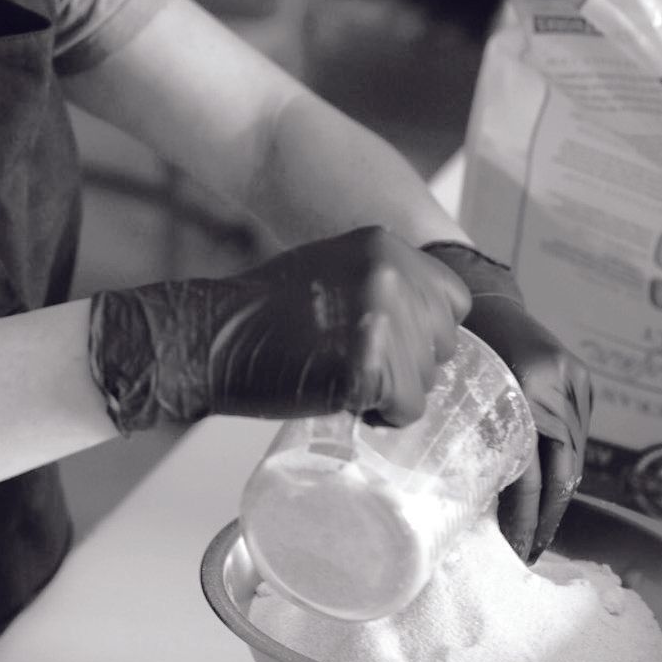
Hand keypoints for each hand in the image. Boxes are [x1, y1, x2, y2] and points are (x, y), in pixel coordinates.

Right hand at [88, 227, 469, 433]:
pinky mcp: (367, 363)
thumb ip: (383, 283)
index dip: (424, 332)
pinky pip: (404, 410)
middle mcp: (391, 273)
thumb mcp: (334, 270)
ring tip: (336, 375)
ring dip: (390, 393)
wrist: (209, 335)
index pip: (451, 300)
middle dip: (408, 366)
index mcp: (386, 245)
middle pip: (443, 345)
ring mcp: (381, 316)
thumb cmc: (263, 312)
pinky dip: (377, 416)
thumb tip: (428, 323)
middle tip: (352, 363)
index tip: (389, 344)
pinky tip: (338, 396)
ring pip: (426, 382)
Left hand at [423, 242, 592, 562]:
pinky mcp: (583, 380)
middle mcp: (558, 385)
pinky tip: (549, 492)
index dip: (525, 517)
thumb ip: (462, 432)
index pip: (532, 473)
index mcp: (524, 387)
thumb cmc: (457, 344)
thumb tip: (447, 495)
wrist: (486, 296)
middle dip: (546, 516)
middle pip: (561, 471)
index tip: (514, 549)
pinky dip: (563, 465)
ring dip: (558, 495)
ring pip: (573, 457)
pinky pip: (578, 435)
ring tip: (537, 530)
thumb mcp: (455, 388)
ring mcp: (576, 381)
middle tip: (527, 550)